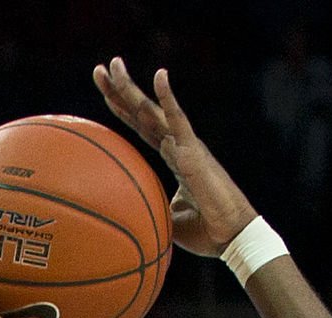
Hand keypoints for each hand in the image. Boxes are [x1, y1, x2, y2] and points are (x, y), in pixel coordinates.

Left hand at [93, 57, 256, 255]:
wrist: (231, 238)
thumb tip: (127, 215)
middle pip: (144, 113)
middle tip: (100, 69)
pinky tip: (159, 75)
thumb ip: (150, 209)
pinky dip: (168, 98)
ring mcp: (187, 146)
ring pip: (153, 111)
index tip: (104, 90)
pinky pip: (179, 121)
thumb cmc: (205, 232)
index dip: (124, 109)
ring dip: (131, 89)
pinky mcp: (195, 152)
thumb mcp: (167, 220)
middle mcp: (179, 145)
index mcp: (174, 158)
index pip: (143, 128)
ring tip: (113, 65)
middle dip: (121, 90)